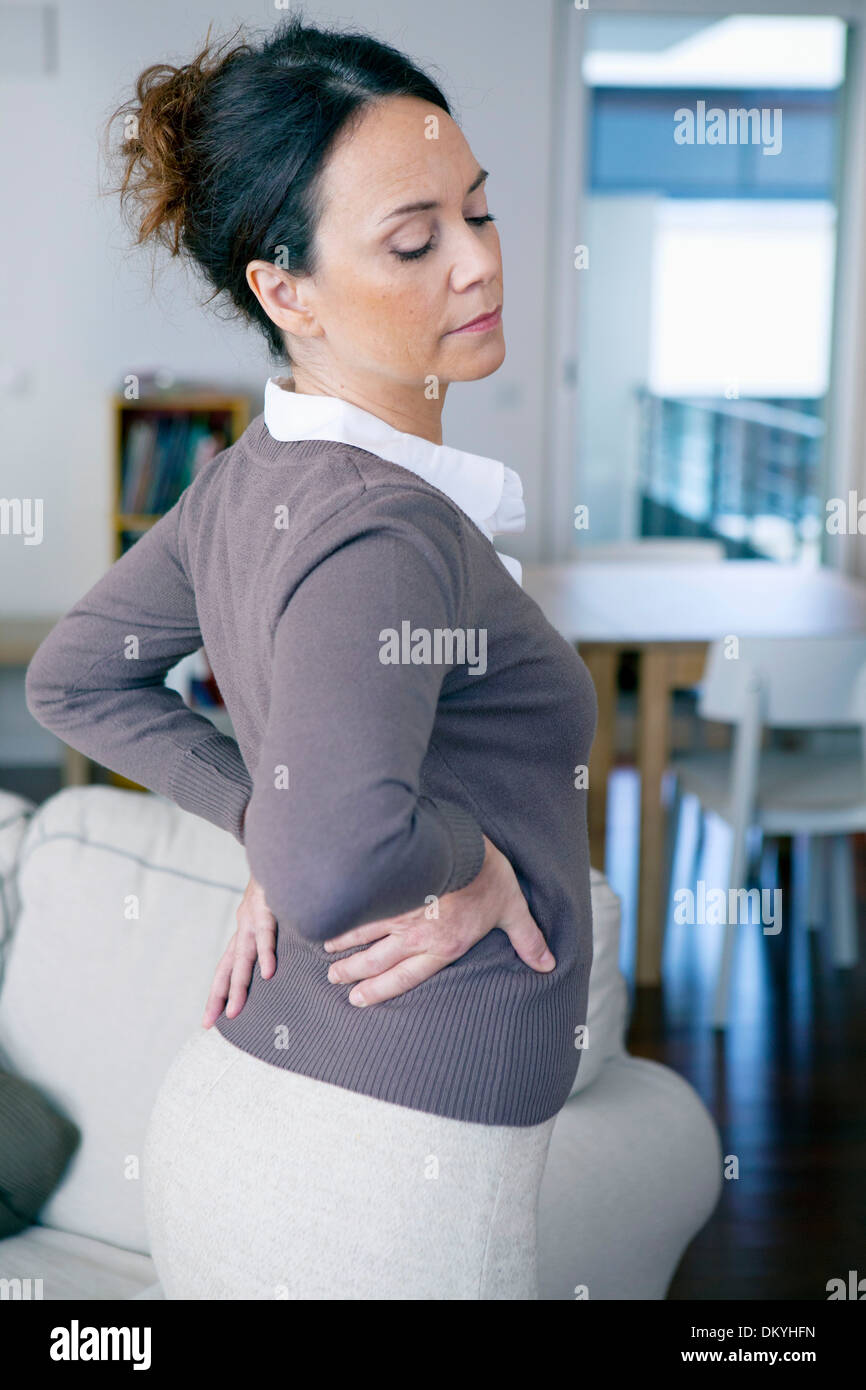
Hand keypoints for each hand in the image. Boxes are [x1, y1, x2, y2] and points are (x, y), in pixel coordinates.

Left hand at [202, 873, 276, 1026]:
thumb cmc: (281, 880)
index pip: (226, 966)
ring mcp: (253, 918)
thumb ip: (276, 930)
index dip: (218, 991)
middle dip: (218, 997)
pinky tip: (269, 973)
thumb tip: (285, 956)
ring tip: (235, 1010)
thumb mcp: (275, 908)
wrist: (277, 848)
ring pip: (242, 958)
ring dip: (238, 986)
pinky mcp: (267, 908)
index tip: (210, 1018)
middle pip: (227, 968)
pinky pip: (266, 936)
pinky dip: (266, 954)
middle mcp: (243, 927)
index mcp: (244, 930)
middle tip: (210, 1024)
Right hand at [322, 833, 554, 1005]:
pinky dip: (340, 916)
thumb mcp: (512, 909)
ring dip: (342, 945)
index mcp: (443, 946)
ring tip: (326, 953)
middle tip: (334, 979)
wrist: (459, 846)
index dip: (380, 990)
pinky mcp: (386, 888)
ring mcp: (396, 911)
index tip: (359, 999)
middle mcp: (414, 935)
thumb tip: (549, 964)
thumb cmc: (487, 878)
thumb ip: (527, 939)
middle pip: (376, 960)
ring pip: (362, 933)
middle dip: (354, 972)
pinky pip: (359, 907)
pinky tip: (326, 919)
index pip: (405, 976)